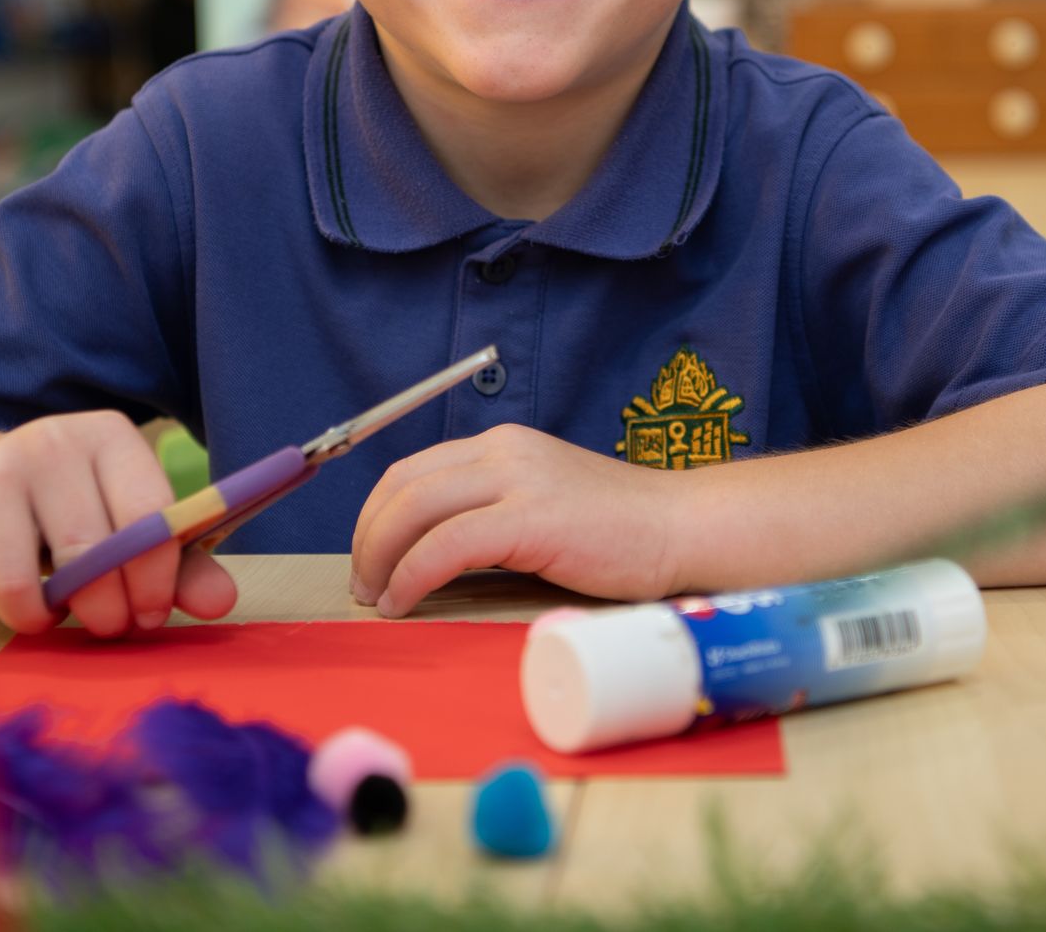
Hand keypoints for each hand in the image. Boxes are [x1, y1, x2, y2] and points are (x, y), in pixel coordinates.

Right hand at [0, 414, 236, 636]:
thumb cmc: (72, 512)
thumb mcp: (131, 528)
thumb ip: (180, 567)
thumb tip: (222, 604)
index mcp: (109, 437)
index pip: (147, 516)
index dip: (154, 580)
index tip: (149, 613)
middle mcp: (50, 440)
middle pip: (87, 553)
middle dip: (102, 611)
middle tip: (103, 623)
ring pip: (17, 583)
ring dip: (38, 618)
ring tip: (49, 610)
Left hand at [349, 424, 690, 617]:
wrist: (682, 529)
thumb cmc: (620, 531)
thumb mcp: (543, 502)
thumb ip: (494, 511)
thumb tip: (433, 550)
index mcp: (502, 444)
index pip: (412, 470)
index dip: (375, 516)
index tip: (368, 558)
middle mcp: (503, 450)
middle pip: (402, 485)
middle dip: (368, 537)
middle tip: (363, 584)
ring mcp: (518, 480)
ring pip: (415, 509)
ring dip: (381, 557)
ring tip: (378, 597)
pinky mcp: (532, 518)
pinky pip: (446, 545)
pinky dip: (413, 575)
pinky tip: (406, 601)